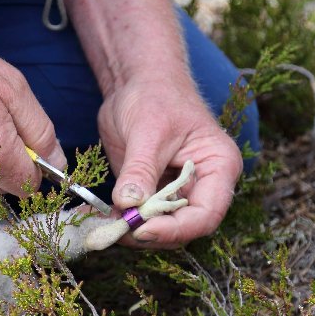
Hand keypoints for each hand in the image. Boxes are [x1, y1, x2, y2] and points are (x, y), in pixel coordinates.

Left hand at [98, 75, 242, 247]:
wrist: (136, 82)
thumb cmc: (155, 95)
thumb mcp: (147, 132)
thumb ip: (141, 170)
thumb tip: (129, 205)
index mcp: (218, 167)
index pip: (206, 214)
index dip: (175, 229)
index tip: (142, 229)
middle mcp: (203, 185)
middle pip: (183, 228)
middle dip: (149, 233)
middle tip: (114, 230)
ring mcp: (176, 191)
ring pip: (159, 227)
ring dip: (130, 230)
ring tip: (101, 226)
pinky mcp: (152, 192)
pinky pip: (139, 215)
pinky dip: (119, 220)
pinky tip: (96, 219)